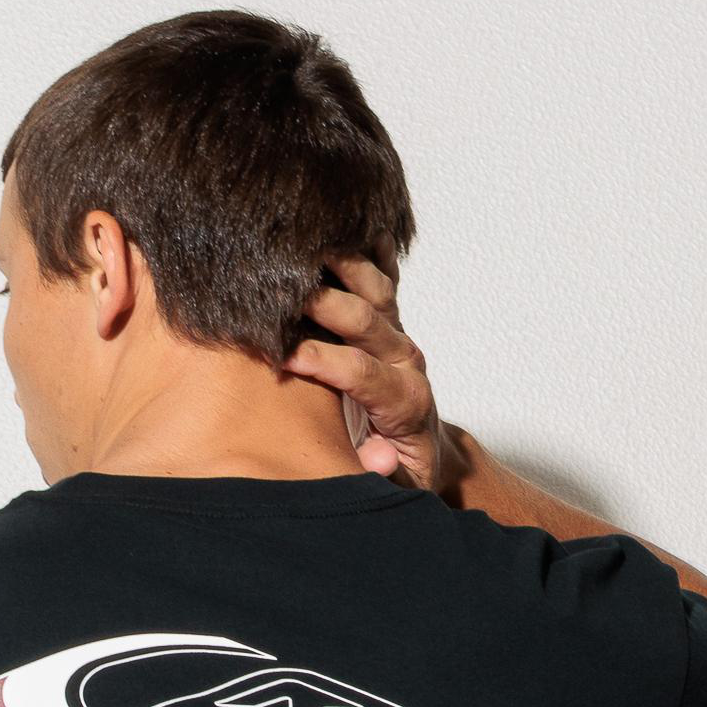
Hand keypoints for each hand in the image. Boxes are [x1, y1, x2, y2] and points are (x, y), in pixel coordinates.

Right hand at [284, 236, 464, 495]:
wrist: (429, 456)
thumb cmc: (401, 474)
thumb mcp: (395, 489)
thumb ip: (383, 474)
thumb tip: (381, 455)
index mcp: (405, 401)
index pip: (359, 370)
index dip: (319, 360)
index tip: (282, 356)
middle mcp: (407, 360)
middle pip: (365, 317)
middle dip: (321, 302)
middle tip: (277, 286)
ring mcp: (402, 336)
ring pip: (375, 287)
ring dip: (340, 262)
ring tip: (302, 239)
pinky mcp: (395, 323)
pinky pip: (383, 276)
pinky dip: (365, 246)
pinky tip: (343, 217)